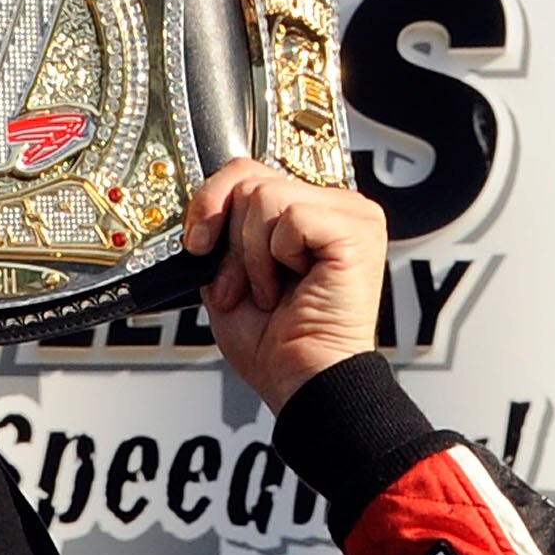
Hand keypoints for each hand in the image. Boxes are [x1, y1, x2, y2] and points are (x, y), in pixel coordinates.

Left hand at [184, 160, 386, 413]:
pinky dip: (275, 258)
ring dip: (253, 257)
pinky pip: (290, 215)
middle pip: (252, 179)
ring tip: (272, 293)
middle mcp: (331, 207)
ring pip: (265, 195)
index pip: (250, 171)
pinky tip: (294, 286)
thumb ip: (222, 233)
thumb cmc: (276, 346)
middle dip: (232, 243)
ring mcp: (349, 213)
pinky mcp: (355, 228)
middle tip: (242, 289)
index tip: (198, 244)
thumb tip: (203, 205)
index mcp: (305, 213)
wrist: (301, 383)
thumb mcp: (229, 277)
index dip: (214, 202)